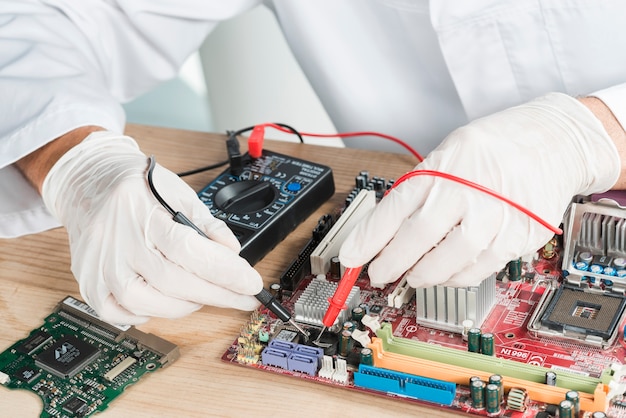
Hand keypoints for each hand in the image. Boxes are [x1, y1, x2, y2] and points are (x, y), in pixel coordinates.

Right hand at [42, 131, 262, 324]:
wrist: (90, 181)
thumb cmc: (138, 187)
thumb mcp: (179, 192)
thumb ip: (208, 224)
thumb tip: (233, 253)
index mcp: (142, 210)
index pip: (188, 250)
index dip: (224, 271)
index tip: (251, 283)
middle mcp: (117, 240)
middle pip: (172, 281)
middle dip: (217, 294)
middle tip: (243, 297)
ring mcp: (99, 264)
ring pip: (146, 303)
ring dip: (185, 306)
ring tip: (204, 294)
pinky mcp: (88, 280)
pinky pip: (118, 313)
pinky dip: (147, 314)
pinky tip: (165, 302)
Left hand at [339, 93, 619, 287]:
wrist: (553, 142)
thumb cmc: (493, 148)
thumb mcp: (447, 153)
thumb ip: (420, 190)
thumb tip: (385, 231)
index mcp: (441, 167)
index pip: (392, 210)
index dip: (366, 240)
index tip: (349, 259)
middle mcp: (466, 191)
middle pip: (416, 240)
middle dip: (389, 264)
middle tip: (378, 275)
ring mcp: (496, 215)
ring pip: (448, 262)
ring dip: (422, 275)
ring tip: (412, 276)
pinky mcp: (519, 236)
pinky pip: (479, 269)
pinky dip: (456, 277)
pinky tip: (447, 273)